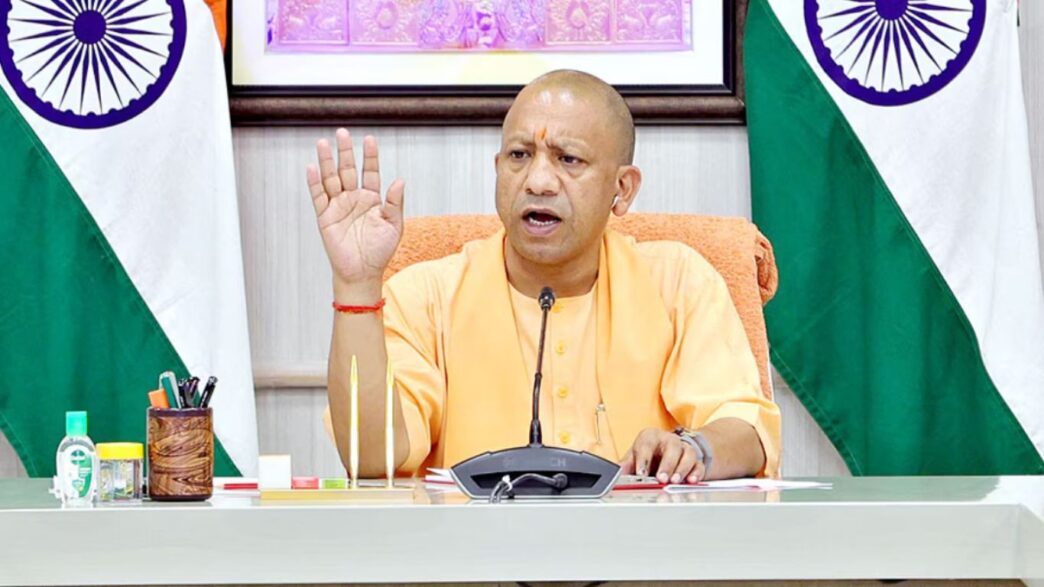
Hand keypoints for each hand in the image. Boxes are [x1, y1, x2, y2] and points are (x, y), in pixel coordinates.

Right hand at [306, 129, 404, 294]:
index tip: (369, 139)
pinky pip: (319, 196)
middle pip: (348, 169)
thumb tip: (399, 180)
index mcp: (372, 198)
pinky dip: (315, 183)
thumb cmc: (380, 251)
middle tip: (342, 132)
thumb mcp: (393, 225)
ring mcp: (338, 206)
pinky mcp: (325, 217)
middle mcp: (354, 198)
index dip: (370, 156)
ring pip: (331, 178)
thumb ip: (395, 203)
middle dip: (345, 151)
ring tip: (323, 143)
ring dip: (327, 161)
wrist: (363, 272)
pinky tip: (313, 167)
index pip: (370, 172)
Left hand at [619, 428, 704, 484]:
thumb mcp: (634, 457)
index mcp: (650, 437)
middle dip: (667, 464)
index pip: (647, 444)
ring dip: (682, 469)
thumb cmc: (648, 454)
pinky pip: (698, 465)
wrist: (666, 452)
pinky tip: (691, 481)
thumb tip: (613, 474)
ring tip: (675, 481)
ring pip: (688, 454)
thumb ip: (625, 466)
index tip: (641, 473)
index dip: (644, 459)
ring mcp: (683, 449)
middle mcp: (669, 440)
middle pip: (672, 447)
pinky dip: (696, 473)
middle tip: (661, 478)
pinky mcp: (695, 460)